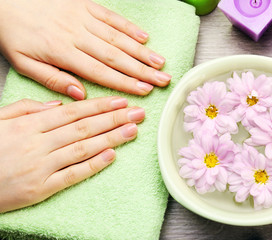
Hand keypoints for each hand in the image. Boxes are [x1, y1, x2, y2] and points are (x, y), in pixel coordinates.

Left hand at [0, 0, 170, 99]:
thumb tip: (79, 94)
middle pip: (115, 56)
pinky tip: (144, 37)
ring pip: (117, 37)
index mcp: (62, 52)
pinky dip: (129, 27)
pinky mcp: (85, 5)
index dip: (124, 82)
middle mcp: (77, 34)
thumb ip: (52, 79)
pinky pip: (111, 16)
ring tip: (160, 63)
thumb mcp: (23, 63)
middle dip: (142, 70)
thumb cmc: (14, 33)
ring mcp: (83, 18)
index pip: (100, 71)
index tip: (144, 91)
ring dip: (141, 51)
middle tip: (163, 80)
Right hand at [0, 97, 144, 212]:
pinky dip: (93, 164)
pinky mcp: (41, 189)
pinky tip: (112, 155)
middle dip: (114, 119)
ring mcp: (42, 167)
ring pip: (83, 149)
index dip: (100, 106)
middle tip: (138, 113)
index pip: (73, 113)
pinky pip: (72, 175)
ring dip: (111, 138)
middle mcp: (39, 144)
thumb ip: (27, 108)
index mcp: (29, 125)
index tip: (121, 101)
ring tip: (133, 130)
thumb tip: (58, 104)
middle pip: (84, 128)